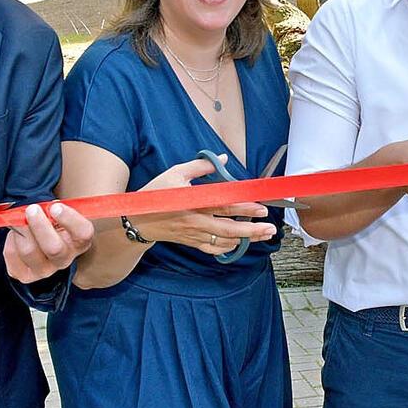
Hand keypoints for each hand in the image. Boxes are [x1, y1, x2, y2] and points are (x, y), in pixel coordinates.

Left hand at [3, 202, 94, 281]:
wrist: (37, 240)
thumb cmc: (51, 223)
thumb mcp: (58, 213)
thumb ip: (54, 209)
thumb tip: (41, 207)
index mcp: (79, 241)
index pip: (83, 233)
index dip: (70, 219)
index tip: (55, 207)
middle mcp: (64, 259)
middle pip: (54, 248)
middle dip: (40, 226)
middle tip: (31, 209)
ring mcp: (44, 270)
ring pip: (29, 251)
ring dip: (21, 230)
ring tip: (19, 220)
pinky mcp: (25, 275)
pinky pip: (12, 255)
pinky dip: (10, 240)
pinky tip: (15, 234)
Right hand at [133, 156, 277, 256]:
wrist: (137, 220)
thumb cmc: (156, 194)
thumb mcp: (175, 173)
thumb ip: (200, 166)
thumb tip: (222, 158)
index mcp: (193, 203)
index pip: (223, 206)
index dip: (244, 208)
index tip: (261, 207)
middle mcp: (196, 221)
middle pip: (229, 228)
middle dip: (252, 229)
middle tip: (270, 227)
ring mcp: (194, 234)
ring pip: (225, 240)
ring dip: (246, 239)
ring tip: (263, 235)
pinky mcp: (192, 242)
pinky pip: (214, 249)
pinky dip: (229, 248)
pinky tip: (241, 244)